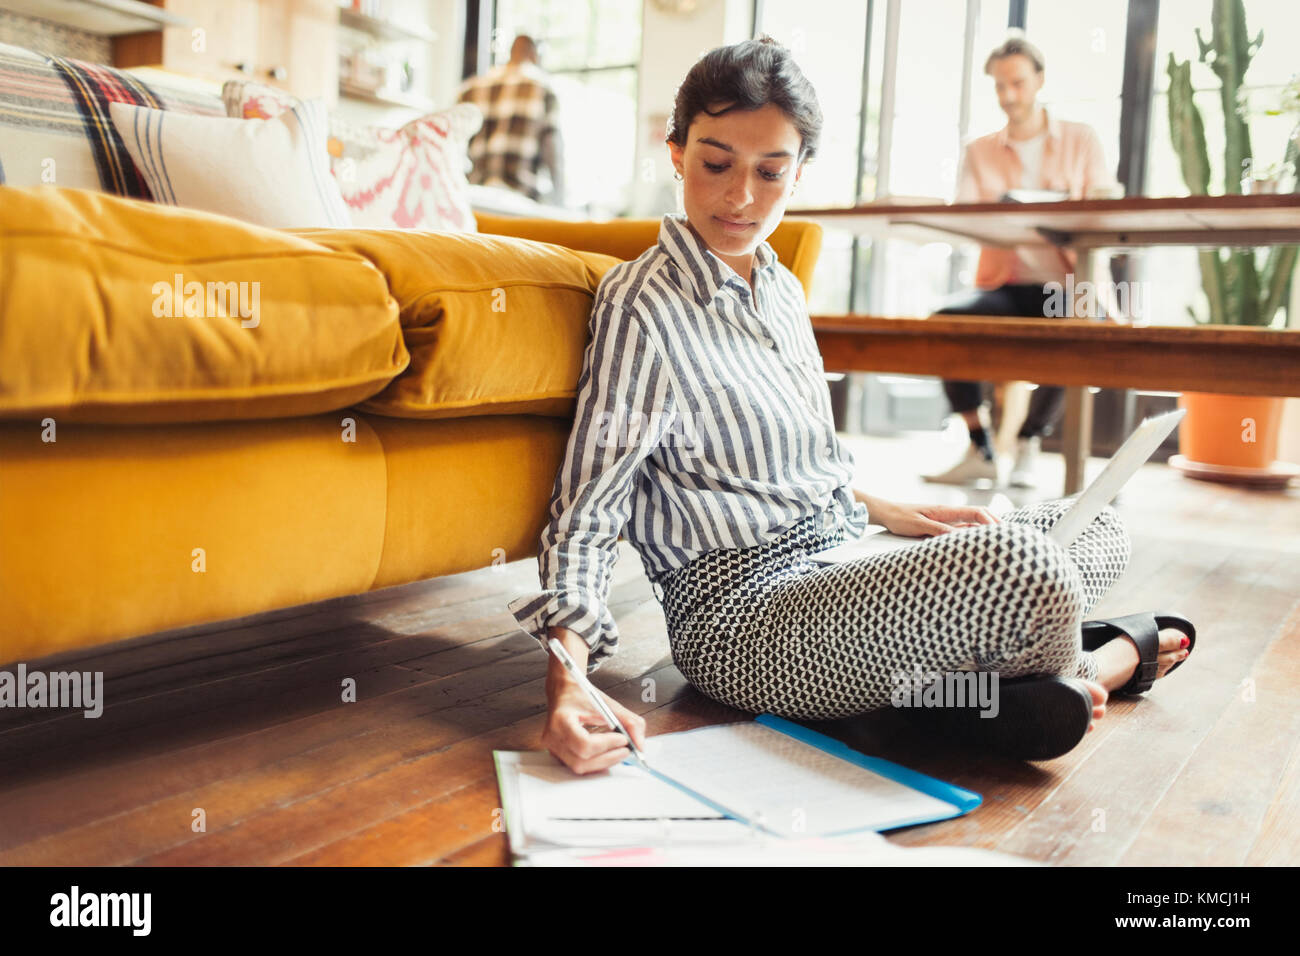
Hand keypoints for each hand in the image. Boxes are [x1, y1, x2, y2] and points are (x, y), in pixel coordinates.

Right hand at [543, 628, 646, 773]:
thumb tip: (640, 745)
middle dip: (608, 757)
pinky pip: (578, 765)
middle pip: (582, 760)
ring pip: (580, 767)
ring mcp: (553, 747)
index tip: (623, 739)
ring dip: (604, 761)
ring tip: (618, 750)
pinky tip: (606, 752)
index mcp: (561, 719)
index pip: (584, 743)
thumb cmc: (581, 695)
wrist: (564, 692)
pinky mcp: (557, 754)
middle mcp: (553, 736)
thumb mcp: (607, 703)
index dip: (607, 745)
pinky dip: (595, 761)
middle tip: (626, 749)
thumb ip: (629, 722)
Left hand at [867, 496, 998, 537]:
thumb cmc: (899, 518)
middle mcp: (948, 514)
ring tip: (998, 542)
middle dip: (994, 524)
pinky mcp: (939, 526)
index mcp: (945, 511)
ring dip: (984, 530)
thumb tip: (960, 537)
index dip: (991, 521)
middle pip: (979, 516)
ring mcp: (945, 520)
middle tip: (1010, 536)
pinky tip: (975, 544)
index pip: (976, 512)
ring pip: (970, 524)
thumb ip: (938, 530)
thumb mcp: (919, 525)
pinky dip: (971, 535)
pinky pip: (960, 530)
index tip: (1001, 532)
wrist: (885, 513)